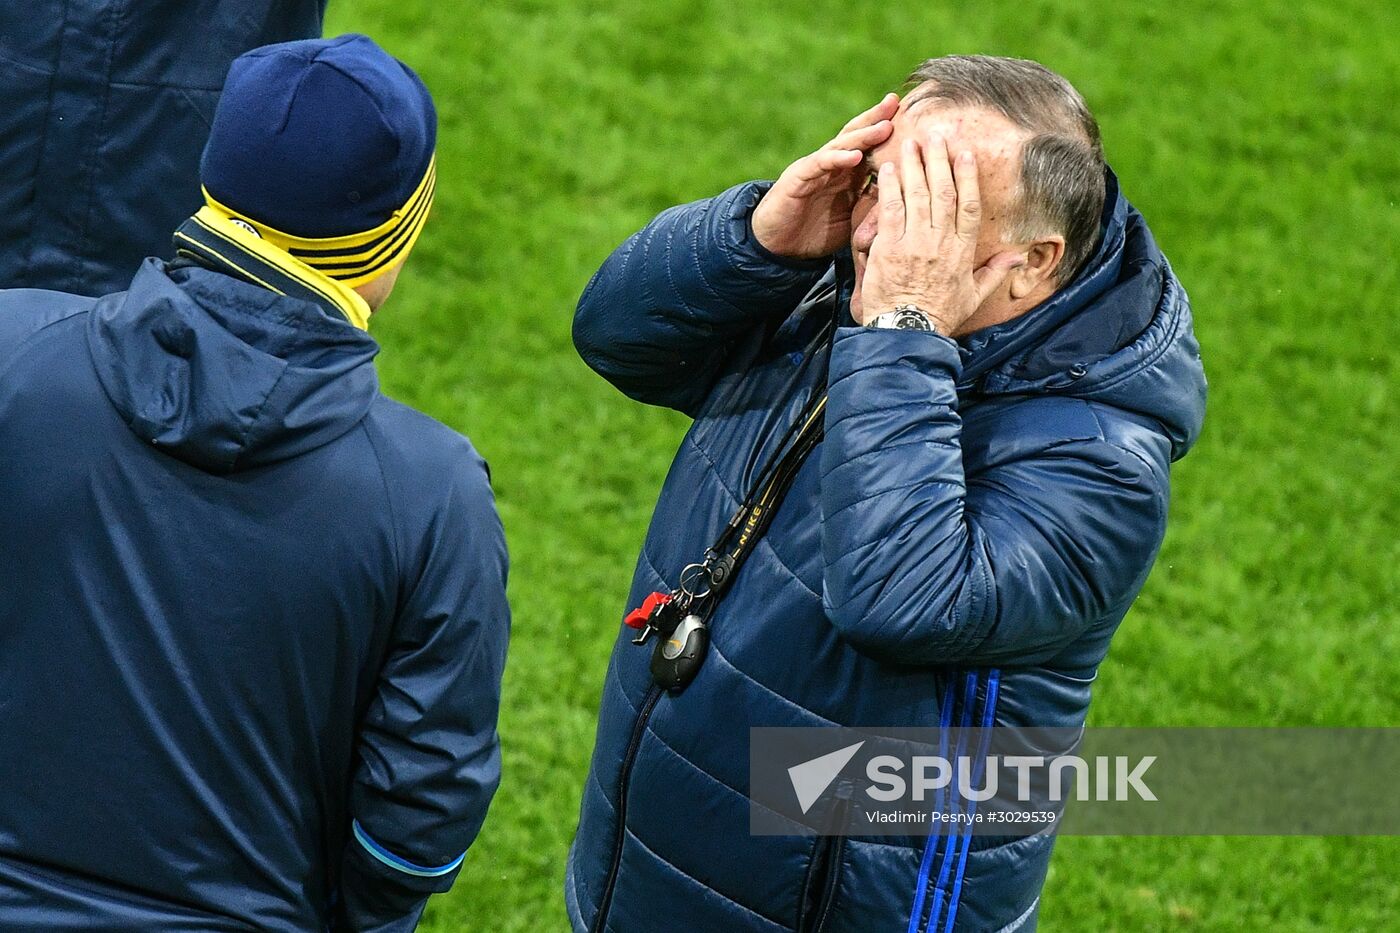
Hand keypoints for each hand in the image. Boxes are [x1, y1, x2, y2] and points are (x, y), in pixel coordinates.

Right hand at [750, 94, 898, 259]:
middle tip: (897, 103)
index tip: (914, 119)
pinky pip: (820, 164)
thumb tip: (906, 198)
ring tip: (885, 126)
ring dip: (863, 135)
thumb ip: (874, 205)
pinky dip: (838, 159)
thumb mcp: (853, 219)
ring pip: (841, 145)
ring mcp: (814, 169)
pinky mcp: (798, 178)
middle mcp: (832, 166)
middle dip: (877, 118)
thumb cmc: (815, 233)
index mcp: (847, 174)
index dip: (889, 132)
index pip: (870, 146)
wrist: (778, 247)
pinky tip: (856, 155)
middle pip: (857, 135)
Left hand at [857, 133, 1024, 332]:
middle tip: (935, 134)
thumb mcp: (973, 297)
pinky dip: (889, 187)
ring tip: (910, 142)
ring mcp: (914, 243)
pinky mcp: (889, 248)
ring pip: (917, 195)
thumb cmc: (939, 318)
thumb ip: (995, 273)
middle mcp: (941, 242)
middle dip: (939, 160)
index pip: (968, 205)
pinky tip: (886, 168)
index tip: (966, 153)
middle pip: (943, 191)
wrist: (907, 334)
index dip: (968, 176)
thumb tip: (1019, 258)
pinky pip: (890, 210)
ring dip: (913, 165)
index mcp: (962, 251)